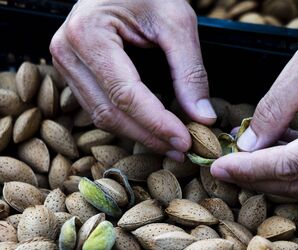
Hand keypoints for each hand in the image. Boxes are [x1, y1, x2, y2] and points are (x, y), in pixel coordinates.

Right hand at [50, 0, 215, 160]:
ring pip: (102, 116)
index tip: (185, 140)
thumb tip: (202, 118)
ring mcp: (66, 63)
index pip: (125, 95)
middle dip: (149, 136)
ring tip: (171, 144)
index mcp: (88, 34)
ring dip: (139, 134)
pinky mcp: (74, 71)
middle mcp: (67, 51)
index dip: (157, 124)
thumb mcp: (177, 22)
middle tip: (182, 150)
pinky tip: (152, 129)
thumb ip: (190, 71)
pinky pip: (99, 107)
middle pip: (110, 113)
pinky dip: (127, 122)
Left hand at [211, 1, 297, 197]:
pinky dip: (295, 168)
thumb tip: (247, 144)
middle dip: (255, 178)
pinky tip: (273, 151)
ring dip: (272, 175)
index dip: (250, 169)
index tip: (218, 167)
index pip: (291, 166)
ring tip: (243, 157)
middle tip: (223, 169)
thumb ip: (274, 107)